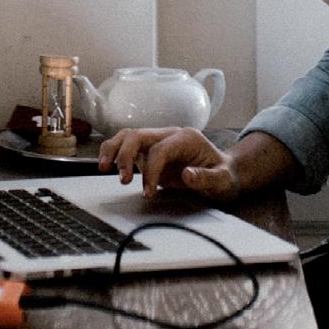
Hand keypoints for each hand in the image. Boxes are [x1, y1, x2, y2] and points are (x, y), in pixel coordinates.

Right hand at [98, 128, 240, 201]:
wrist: (225, 172)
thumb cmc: (224, 176)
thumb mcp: (224, 180)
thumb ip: (207, 178)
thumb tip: (187, 175)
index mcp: (187, 138)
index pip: (160, 149)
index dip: (151, 171)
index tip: (148, 193)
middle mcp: (170, 135)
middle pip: (138, 135)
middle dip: (125, 156)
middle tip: (122, 180)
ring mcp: (158, 141)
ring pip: (129, 136)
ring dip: (114, 150)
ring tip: (103, 168)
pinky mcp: (150, 151)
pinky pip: (127, 146)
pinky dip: (114, 153)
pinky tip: (106, 166)